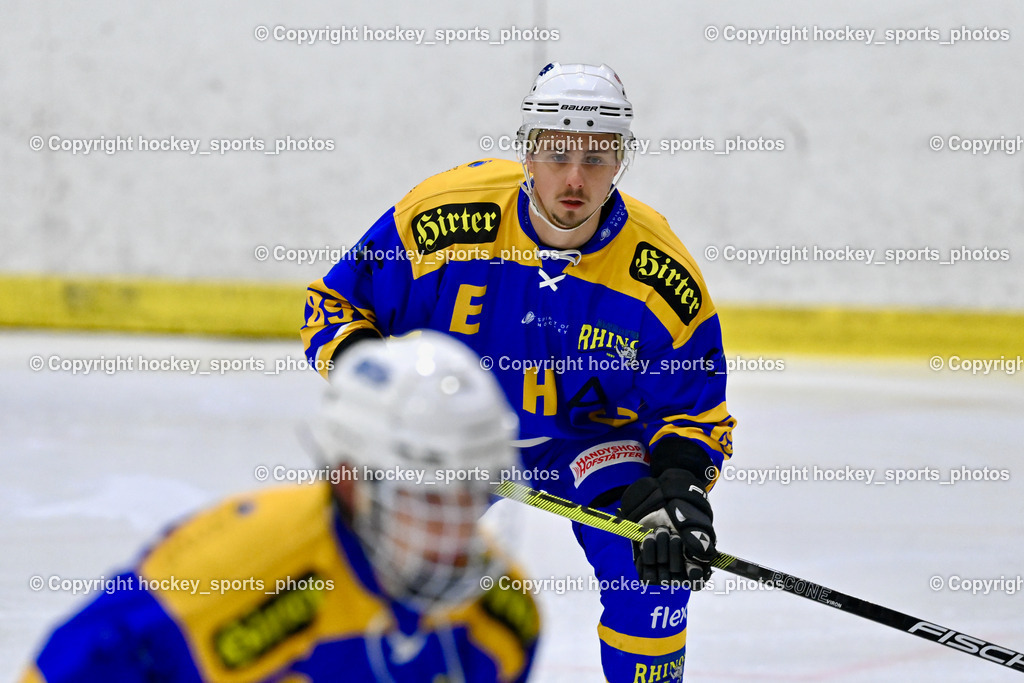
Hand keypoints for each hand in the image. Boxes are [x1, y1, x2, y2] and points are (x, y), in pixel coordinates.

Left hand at [619, 470, 715, 588]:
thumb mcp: (694, 523)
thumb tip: (704, 556)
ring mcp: (662, 567)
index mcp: (696, 561)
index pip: (696, 581)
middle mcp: (679, 569)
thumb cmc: (682, 513)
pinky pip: (644, 572)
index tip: (691, 566)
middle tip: (672, 534)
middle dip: (673, 552)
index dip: (693, 577)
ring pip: (660, 575)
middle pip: (676, 577)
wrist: (660, 501)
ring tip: (660, 532)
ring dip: (659, 551)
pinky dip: (646, 554)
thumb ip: (700, 540)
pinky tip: (649, 539)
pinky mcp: (646, 563)